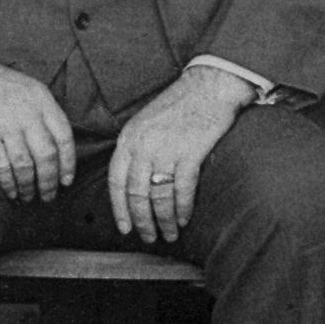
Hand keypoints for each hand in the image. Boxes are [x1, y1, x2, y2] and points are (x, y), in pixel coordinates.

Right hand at [0, 51, 75, 206]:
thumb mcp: (26, 87)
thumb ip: (43, 112)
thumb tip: (56, 148)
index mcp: (41, 98)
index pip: (64, 136)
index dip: (68, 163)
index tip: (67, 181)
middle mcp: (27, 111)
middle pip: (46, 155)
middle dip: (49, 181)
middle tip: (49, 196)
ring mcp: (5, 122)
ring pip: (25, 165)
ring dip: (28, 186)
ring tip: (29, 197)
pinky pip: (2, 166)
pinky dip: (8, 184)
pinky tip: (11, 192)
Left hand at [108, 63, 251, 244]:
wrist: (208, 86)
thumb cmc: (178, 106)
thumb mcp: (145, 123)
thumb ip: (136, 150)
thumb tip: (132, 185)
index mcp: (129, 138)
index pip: (116, 181)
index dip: (119, 209)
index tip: (124, 228)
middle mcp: (143, 145)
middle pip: (136, 194)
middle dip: (141, 221)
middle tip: (148, 237)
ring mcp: (166, 149)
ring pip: (159, 196)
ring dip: (163, 220)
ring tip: (168, 234)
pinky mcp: (190, 153)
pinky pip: (182, 190)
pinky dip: (182, 208)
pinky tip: (184, 219)